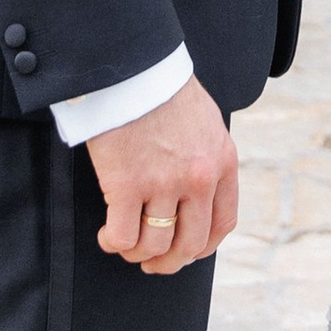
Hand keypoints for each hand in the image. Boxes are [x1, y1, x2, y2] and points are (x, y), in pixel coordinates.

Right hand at [89, 75, 236, 276]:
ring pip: (154, 244)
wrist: (133, 67)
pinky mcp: (126, 184)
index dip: (203, 247)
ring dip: (138, 254)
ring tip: (125, 246)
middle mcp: (199, 179)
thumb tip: (199, 189)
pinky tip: (108, 236)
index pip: (222, 223)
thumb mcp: (205, 122)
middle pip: (190, 244)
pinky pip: (123, 235)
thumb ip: (207, 156)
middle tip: (152, 263)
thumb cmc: (162, 89)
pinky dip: (114, 243)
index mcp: (223, 163)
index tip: (187, 252)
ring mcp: (163, 184)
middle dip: (170, 261)